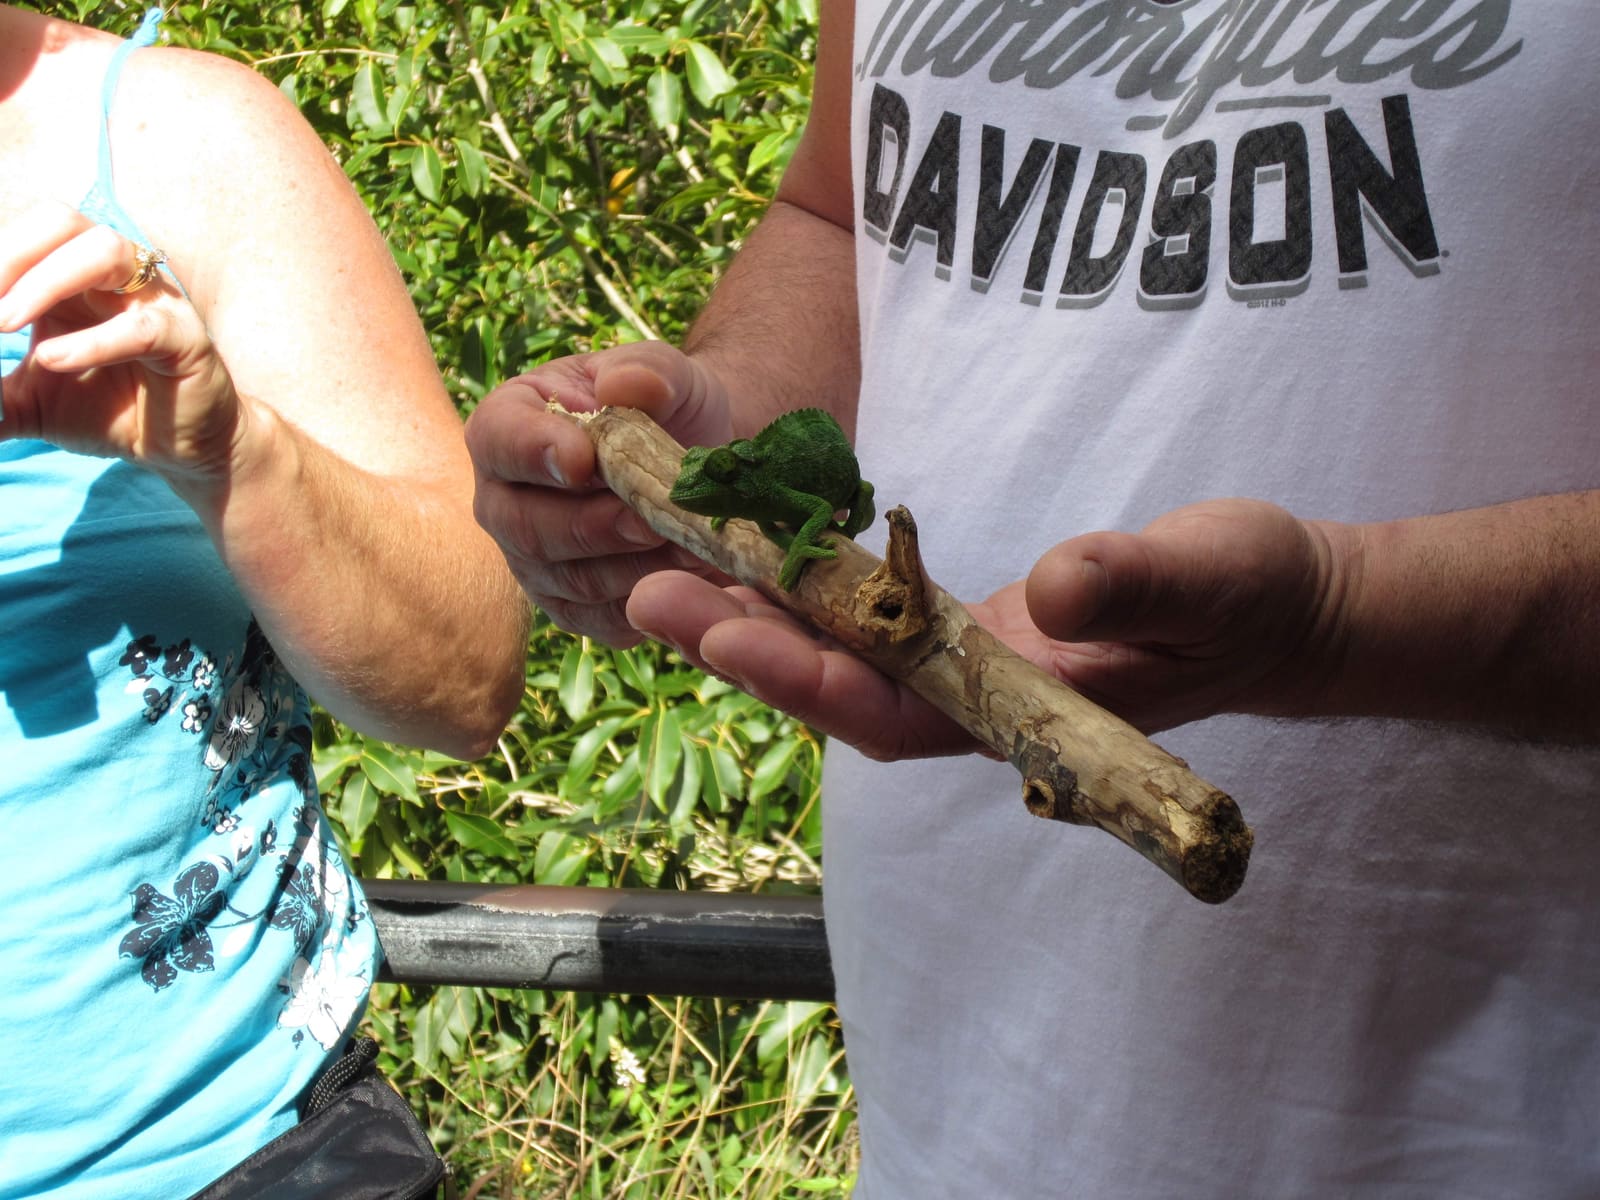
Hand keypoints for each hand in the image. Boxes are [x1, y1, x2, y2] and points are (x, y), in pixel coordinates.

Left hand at [0, 201, 241, 491]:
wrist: (181, 451)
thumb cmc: (108, 412)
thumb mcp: (27, 401)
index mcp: (72, 275)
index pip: (21, 237)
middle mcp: (114, 275)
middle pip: (61, 221)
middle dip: (9, 253)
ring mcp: (154, 300)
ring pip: (104, 251)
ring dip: (45, 280)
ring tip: (6, 323)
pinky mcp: (186, 339)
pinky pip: (140, 326)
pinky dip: (92, 341)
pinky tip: (53, 361)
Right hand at [465, 341, 738, 645]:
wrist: (693, 464)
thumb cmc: (665, 409)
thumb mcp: (667, 375)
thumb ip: (649, 371)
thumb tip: (626, 387)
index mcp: (507, 426)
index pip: (500, 441)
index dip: (536, 452)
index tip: (583, 459)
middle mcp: (503, 501)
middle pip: (527, 527)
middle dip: (595, 526)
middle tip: (653, 519)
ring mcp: (533, 562)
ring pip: (570, 580)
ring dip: (633, 567)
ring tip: (688, 547)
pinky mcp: (572, 608)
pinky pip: (600, 620)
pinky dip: (647, 601)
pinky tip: (688, 578)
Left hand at [626, 498, 1344, 757]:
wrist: (1280, 610)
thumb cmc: (1256, 595)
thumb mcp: (1214, 575)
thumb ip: (1138, 585)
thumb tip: (1052, 590)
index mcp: (1028, 710)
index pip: (895, 712)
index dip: (806, 677)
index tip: (723, 628)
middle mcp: (981, 703)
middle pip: (842, 687)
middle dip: (747, 644)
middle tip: (650, 590)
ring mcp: (972, 670)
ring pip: (846, 656)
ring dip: (761, 615)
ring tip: (674, 563)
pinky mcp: (971, 631)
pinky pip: (874, 619)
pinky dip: (812, 590)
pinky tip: (758, 552)